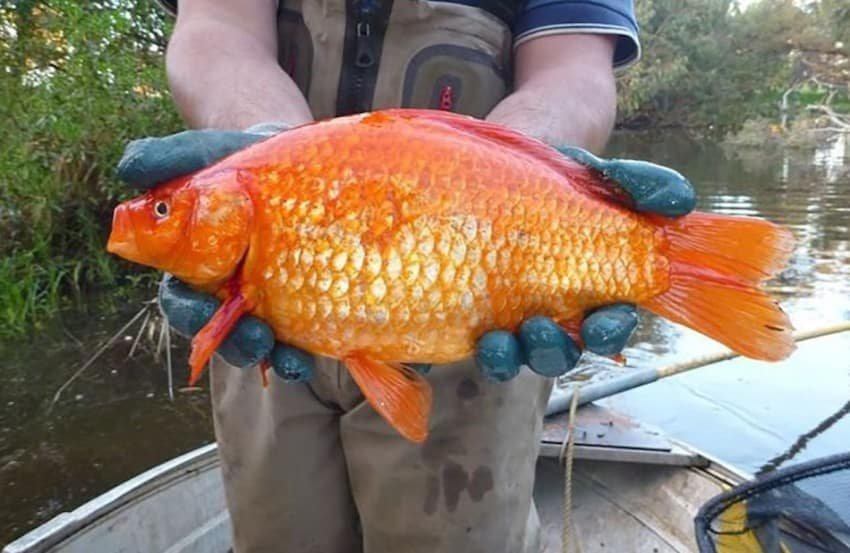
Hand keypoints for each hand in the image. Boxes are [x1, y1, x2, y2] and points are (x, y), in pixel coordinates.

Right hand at [117, 124, 313, 381]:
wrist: (298, 157)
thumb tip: (128, 171)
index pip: (182, 299)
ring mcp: (267, 300)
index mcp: (196, 265)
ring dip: (271, 356)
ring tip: (291, 360)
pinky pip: (300, 338)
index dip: (188, 312)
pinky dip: (302, 352)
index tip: (202, 309)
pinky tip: (311, 356)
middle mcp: (228, 291)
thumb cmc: (241, 158)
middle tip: (256, 340)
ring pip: (260, 341)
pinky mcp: (304, 302)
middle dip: (235, 343)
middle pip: (222, 332)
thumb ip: (167, 158)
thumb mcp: (206, 152)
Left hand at [474, 146, 696, 381]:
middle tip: (541, 327)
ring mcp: (518, 321)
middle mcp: (558, 314)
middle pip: (566, 351)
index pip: (612, 325)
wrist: (499, 175)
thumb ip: (641, 186)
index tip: (600, 325)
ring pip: (527, 357)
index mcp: (594, 290)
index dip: (610, 332)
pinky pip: (487, 353)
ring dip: (519, 355)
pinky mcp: (482, 319)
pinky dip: (490, 354)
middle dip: (557, 349)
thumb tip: (678, 202)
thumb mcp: (598, 176)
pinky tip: (483, 340)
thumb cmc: (558, 183)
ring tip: (506, 337)